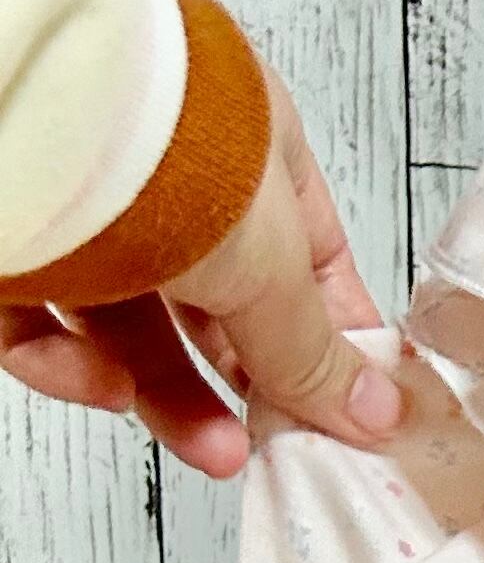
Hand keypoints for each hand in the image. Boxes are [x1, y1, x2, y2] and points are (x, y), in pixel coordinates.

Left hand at [0, 61, 402, 478]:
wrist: (30, 111)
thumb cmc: (164, 146)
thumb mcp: (273, 265)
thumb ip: (314, 350)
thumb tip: (369, 412)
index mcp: (249, 153)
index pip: (308, 258)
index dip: (333, 338)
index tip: (355, 408)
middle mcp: (165, 177)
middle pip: (217, 305)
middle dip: (252, 385)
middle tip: (281, 443)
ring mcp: (83, 211)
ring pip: (129, 327)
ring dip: (175, 397)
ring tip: (215, 450)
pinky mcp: (13, 245)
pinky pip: (44, 327)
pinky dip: (74, 369)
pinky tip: (107, 387)